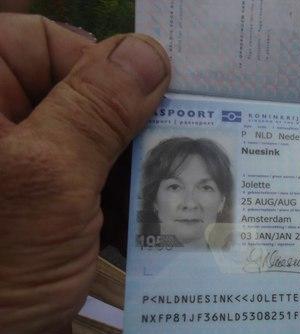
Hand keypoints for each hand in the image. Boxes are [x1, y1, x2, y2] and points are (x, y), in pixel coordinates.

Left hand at [0, 13, 169, 333]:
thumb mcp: (50, 177)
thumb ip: (97, 108)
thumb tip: (147, 53)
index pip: (47, 44)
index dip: (105, 70)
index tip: (157, 108)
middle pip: (76, 96)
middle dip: (128, 128)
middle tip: (179, 153)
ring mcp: (20, 174)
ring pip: (92, 144)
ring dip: (131, 170)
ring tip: (168, 196)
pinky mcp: (42, 213)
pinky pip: (92, 186)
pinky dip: (122, 201)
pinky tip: (146, 224)